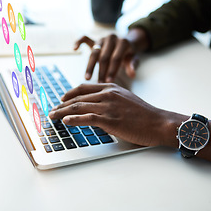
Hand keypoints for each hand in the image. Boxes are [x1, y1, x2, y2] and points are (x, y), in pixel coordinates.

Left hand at [48, 83, 179, 146]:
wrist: (159, 122)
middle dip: (61, 105)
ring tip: (52, 117)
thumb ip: (110, 99)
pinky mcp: (110, 120)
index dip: (69, 94)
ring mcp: (108, 106)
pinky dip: (74, 119)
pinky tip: (65, 121)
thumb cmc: (144, 114)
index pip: (83, 88)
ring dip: (62, 113)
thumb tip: (95, 106)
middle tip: (51, 111)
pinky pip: (87, 118)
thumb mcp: (125, 99)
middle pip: (77, 98)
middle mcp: (107, 94)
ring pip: (79, 107)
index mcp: (110, 87)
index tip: (60, 100)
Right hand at [74, 28, 149, 82]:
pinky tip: (74, 49)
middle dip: (101, 71)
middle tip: (99, 83)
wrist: (126, 42)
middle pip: (104, 56)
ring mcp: (102, 38)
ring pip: (94, 52)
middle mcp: (112, 38)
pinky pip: (84, 38)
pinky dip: (78, 42)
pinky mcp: (94, 39)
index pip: (116, 58)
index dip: (112, 70)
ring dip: (90, 66)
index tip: (108, 82)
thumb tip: (132, 75)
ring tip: (87, 78)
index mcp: (123, 42)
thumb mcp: (133, 58)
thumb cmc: (129, 53)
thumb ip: (132, 65)